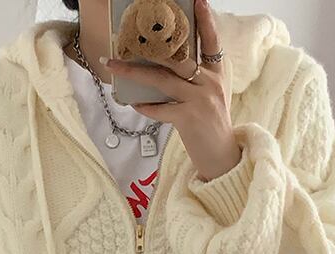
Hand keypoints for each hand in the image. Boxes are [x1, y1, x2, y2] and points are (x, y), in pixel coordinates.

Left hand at [102, 0, 242, 181]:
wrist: (221, 157)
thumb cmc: (211, 126)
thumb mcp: (210, 97)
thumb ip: (194, 80)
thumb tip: (163, 67)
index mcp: (216, 75)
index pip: (212, 42)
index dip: (206, 21)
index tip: (199, 0)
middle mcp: (209, 83)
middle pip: (177, 56)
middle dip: (152, 45)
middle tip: (130, 34)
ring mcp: (199, 100)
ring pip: (162, 78)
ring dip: (134, 71)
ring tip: (113, 65)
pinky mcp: (188, 118)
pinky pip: (160, 108)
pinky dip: (145, 106)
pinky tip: (133, 102)